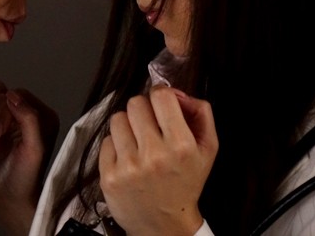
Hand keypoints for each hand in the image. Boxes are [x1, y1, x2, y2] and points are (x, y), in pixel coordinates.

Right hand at [0, 80, 58, 235]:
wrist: (7, 201)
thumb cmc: (24, 180)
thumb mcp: (32, 149)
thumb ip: (29, 118)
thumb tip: (12, 94)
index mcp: (44, 116)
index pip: (17, 94)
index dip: (3, 112)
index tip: (1, 135)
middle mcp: (29, 115)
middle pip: (0, 94)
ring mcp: (10, 120)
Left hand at [98, 86, 217, 235]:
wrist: (165, 225)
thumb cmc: (186, 182)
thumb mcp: (208, 148)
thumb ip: (201, 113)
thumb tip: (177, 92)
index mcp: (181, 145)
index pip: (161, 96)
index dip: (161, 94)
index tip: (162, 104)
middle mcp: (155, 155)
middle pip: (136, 103)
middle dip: (143, 110)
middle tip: (149, 124)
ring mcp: (129, 166)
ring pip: (118, 118)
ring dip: (127, 125)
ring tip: (137, 141)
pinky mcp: (109, 176)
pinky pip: (106, 140)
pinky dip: (116, 145)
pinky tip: (127, 157)